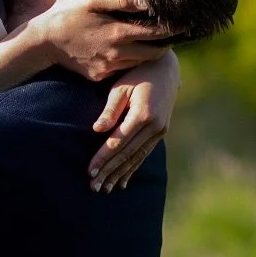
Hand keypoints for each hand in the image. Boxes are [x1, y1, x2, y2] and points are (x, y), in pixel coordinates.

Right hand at [32, 0, 172, 83]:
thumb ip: (121, 0)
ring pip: (139, 62)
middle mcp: (116, 54)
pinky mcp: (100, 77)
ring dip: (148, 53)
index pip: (156, 34)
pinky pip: (122, 69)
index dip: (173, 30)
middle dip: (166, 45)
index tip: (185, 24)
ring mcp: (108, 68)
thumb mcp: (92, 1)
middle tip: (173, 35)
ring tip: (155, 41)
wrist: (42, 42)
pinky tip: (129, 50)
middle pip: (153, 54)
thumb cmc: (67, 16)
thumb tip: (147, 3)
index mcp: (117, 33)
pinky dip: (130, 60)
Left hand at [88, 51, 180, 191]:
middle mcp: (154, 126)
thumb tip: (97, 130)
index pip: (117, 142)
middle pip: (127, 154)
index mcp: (142, 114)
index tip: (90, 171)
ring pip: (136, 158)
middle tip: (94, 187)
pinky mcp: (161, 132)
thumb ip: (110, 110)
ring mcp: (160, 131)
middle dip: (109, 172)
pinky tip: (123, 181)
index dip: (103, 158)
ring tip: (106, 189)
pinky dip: (132, 168)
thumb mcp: (120, 87)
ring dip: (120, 174)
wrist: (166, 68)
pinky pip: (144, 154)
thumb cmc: (137, 74)